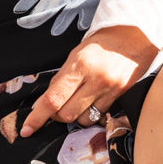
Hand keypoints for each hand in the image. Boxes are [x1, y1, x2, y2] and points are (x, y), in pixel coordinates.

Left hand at [20, 26, 158, 136]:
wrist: (135, 35)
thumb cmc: (102, 43)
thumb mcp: (76, 54)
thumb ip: (61, 79)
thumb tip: (44, 103)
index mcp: (80, 65)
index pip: (53, 99)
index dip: (37, 117)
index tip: (27, 128)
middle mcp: (95, 80)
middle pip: (66, 114)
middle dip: (56, 115)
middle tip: (56, 106)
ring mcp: (110, 90)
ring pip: (84, 120)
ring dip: (75, 116)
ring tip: (77, 102)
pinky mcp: (121, 96)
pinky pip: (100, 115)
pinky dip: (91, 113)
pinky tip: (91, 101)